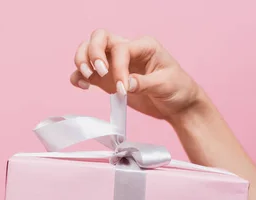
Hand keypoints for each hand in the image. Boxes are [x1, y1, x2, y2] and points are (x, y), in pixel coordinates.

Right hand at [70, 29, 201, 120]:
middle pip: (99, 38)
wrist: (177, 105)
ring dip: (82, 61)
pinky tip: (83, 85)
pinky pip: (86, 72)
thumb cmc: (176, 89)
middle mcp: (126, 50)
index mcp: (143, 46)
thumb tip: (125, 84)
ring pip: (88, 50)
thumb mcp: (165, 84)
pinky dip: (78, 76)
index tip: (124, 89)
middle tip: (100, 72)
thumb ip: (144, 83)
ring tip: (87, 77)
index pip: (121, 48)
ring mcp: (114, 64)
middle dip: (93, 53)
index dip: (118, 68)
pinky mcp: (107, 80)